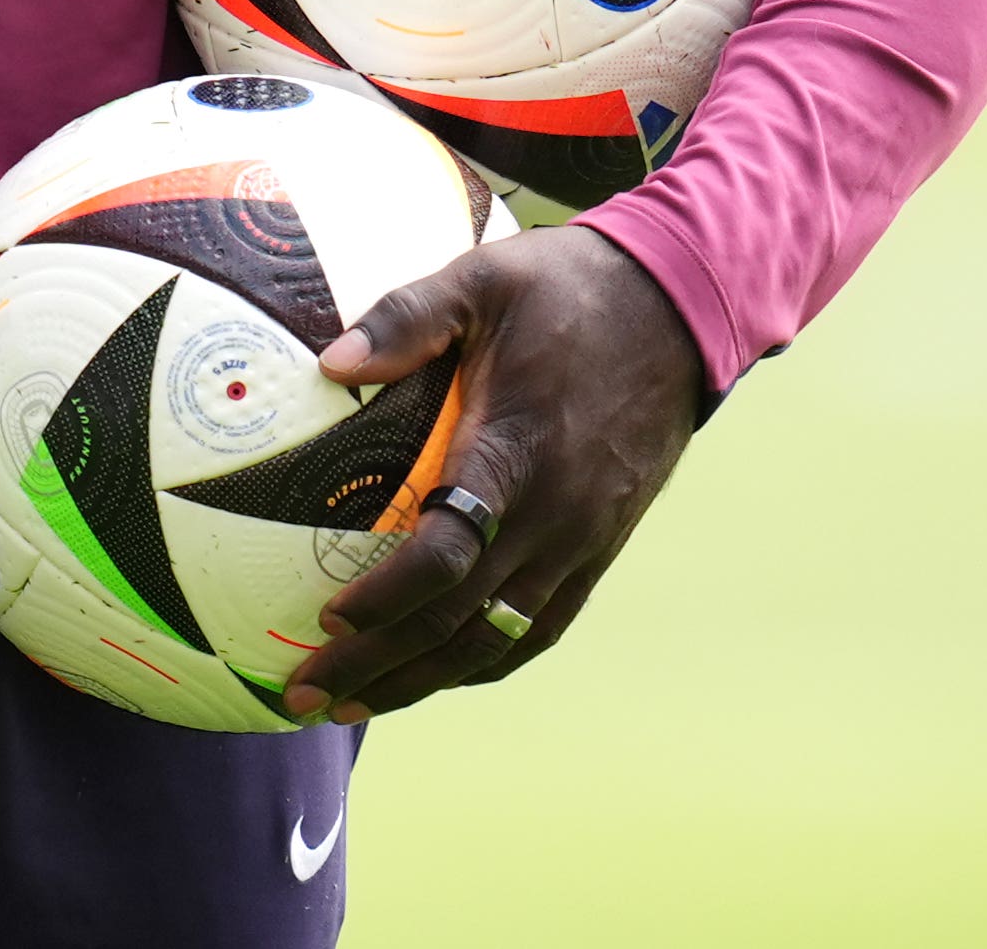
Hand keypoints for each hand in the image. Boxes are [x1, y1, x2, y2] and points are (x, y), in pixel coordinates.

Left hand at [278, 222, 708, 722]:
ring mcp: (583, 540)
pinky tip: (438, 673)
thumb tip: (330, 360)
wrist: (677, 309)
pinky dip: (486, 661)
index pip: (447, 555)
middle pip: (461, 621)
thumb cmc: (568, 290)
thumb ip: (406, 319)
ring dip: (424, 680)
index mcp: (517, 456)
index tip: (328, 620)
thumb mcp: (482, 281)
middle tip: (309, 695)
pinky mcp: (600, 547)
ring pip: (500, 641)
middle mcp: (555, 516)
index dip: (386, 600)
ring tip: (355, 706)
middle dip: (380, 666)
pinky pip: (540, 627)